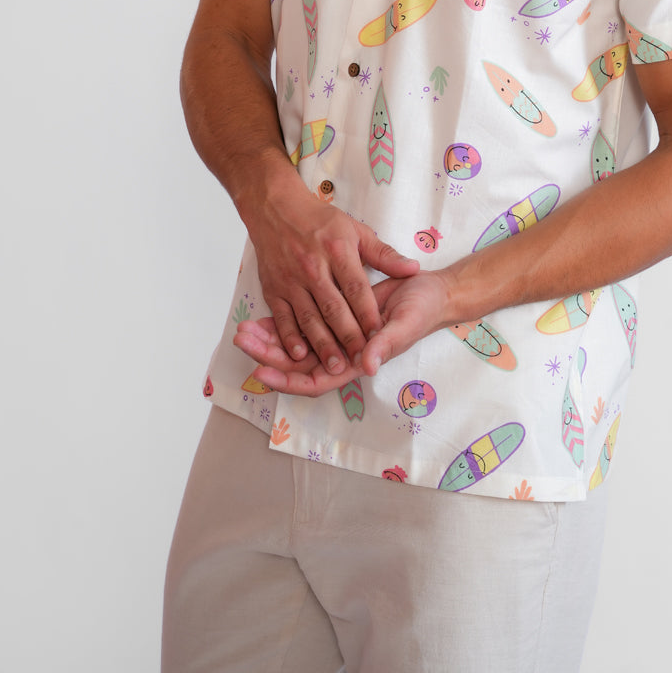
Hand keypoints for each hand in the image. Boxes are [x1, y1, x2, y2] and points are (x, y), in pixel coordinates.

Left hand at [233, 270, 451, 396]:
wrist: (429, 291)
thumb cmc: (422, 309)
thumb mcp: (406, 324)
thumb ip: (387, 344)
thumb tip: (368, 365)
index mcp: (358, 362)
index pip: (315, 382)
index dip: (288, 380)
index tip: (261, 373)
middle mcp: (342, 355)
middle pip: (296, 365)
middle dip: (267, 355)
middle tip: (242, 341)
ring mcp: (336, 338)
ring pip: (295, 347)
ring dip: (269, 340)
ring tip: (242, 330)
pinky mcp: (334, 318)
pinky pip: (303, 325)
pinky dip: (282, 323)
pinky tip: (261, 316)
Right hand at [245, 178, 418, 377]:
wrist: (276, 209)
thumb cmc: (320, 220)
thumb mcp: (356, 230)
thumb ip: (384, 254)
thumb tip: (412, 269)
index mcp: (338, 250)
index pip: (357, 288)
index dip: (368, 313)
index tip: (379, 335)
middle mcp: (314, 267)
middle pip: (333, 307)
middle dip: (348, 336)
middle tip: (360, 359)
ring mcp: (291, 279)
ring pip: (309, 317)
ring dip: (322, 344)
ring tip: (335, 366)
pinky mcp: (273, 288)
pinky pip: (282, 317)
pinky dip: (290, 337)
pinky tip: (301, 354)